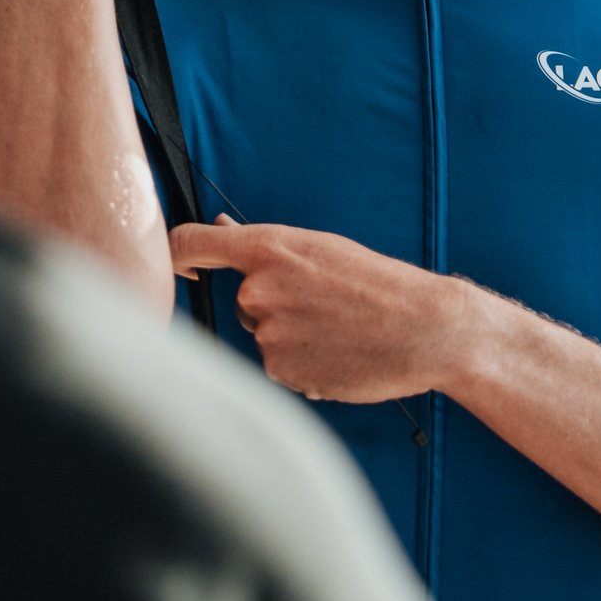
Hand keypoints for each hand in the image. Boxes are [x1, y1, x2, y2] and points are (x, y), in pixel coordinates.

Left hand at [169, 216, 476, 401]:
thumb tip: (222, 229)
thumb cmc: (377, 283)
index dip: (176, 256)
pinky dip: (303, 365)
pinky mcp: (280, 371)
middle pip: (243, 302)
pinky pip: (280, 367)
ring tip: (338, 332)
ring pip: (265, 336)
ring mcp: (268, 332)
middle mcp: (258, 289)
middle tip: (324, 308)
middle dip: (274, 306)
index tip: (180, 267)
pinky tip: (337, 355)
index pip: (190, 244)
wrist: (424, 329)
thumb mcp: (320, 248)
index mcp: (269, 249)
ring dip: (292, 338)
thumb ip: (265, 246)